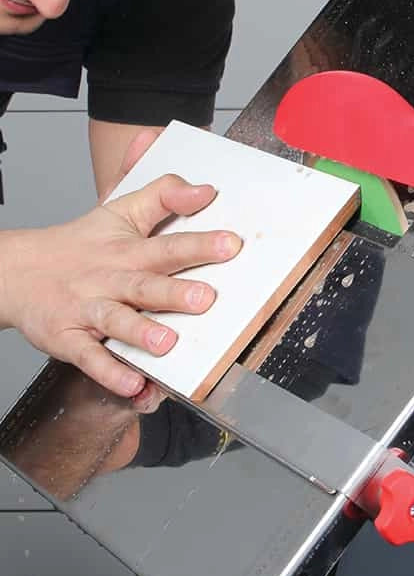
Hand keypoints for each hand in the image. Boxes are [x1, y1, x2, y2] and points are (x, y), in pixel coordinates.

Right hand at [0, 173, 242, 396]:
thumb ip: (164, 195)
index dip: (199, 244)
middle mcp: (108, 280)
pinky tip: (133, 385)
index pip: (167, 245)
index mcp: (127, 250)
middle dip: (174, 293)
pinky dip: (110, 372)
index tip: (231, 244)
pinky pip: (89, 358)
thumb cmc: (82, 244)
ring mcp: (87, 310)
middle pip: (144, 285)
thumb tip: (205, 189)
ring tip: (168, 342)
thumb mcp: (121, 211)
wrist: (15, 271)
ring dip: (141, 332)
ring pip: (116, 321)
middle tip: (207, 298)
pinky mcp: (68, 339)